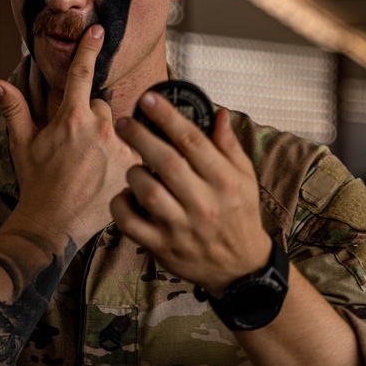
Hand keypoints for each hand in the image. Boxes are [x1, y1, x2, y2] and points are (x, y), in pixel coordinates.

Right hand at [0, 25, 137, 249]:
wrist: (54, 224)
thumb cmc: (37, 183)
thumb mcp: (22, 145)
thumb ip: (15, 109)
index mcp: (71, 118)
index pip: (82, 73)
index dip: (90, 48)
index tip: (98, 30)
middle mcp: (99, 128)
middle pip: (101, 106)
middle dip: (90, 119)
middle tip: (78, 148)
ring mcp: (119, 147)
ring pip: (119, 125)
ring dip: (109, 137)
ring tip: (95, 163)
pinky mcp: (134, 165)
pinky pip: (135, 146)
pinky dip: (126, 153)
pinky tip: (111, 171)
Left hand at [111, 91, 271, 296]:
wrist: (240, 268)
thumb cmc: (240, 214)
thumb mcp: (244, 177)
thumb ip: (228, 145)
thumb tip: (217, 113)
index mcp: (224, 180)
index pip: (193, 141)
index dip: (167, 116)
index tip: (148, 98)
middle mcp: (203, 202)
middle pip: (165, 162)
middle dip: (140, 136)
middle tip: (124, 121)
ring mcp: (181, 227)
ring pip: (147, 191)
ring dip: (133, 172)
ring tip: (132, 164)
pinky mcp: (162, 247)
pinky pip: (131, 223)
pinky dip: (121, 205)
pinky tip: (125, 195)